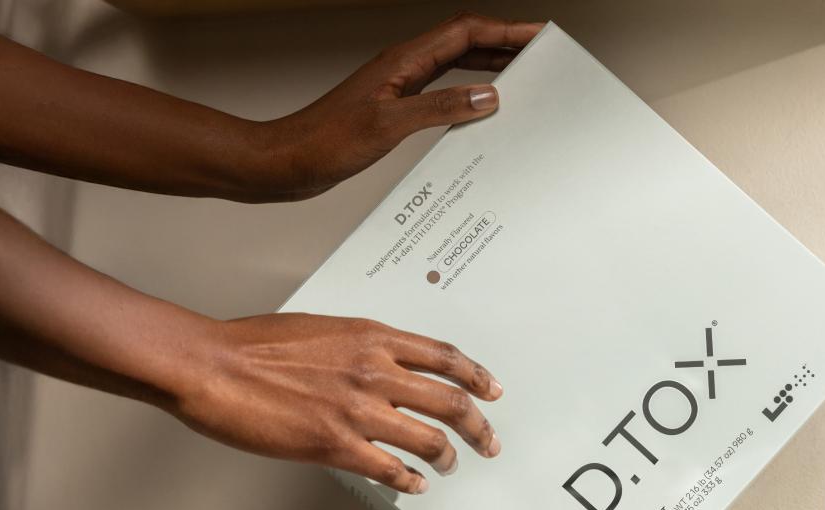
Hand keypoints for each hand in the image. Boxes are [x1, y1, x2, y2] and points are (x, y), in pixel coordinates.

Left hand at [0, 12, 541, 201]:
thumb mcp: (387, 126)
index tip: (538, 34)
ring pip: (454, 67)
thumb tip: (487, 95)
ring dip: (488, 67)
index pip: (466, 33)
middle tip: (540, 53)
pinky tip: (480, 112)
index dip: (506, 31)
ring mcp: (398, 89)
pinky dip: (466, 95)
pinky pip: (441, 93)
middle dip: (505, 45)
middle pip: (464, 44)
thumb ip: (439, 108)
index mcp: (402, 62)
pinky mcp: (392, 111)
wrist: (285, 163)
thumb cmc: (322, 142)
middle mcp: (402, 69)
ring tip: (522, 76)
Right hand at [0, 210, 503, 494]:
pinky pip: (389, 469)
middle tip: (488, 440)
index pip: (444, 357)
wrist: (214, 366)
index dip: (476, 376)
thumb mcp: (323, 328)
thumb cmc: (255, 344)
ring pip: (429, 438)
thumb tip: (384, 362)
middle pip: (451, 400)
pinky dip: (408, 480)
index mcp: (373, 338)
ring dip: (447, 456)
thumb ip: (361, 346)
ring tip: (450, 465)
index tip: (491, 389)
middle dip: (478, 425)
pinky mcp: (336, 445)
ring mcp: (359, 410)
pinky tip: (412, 484)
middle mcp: (375, 371)